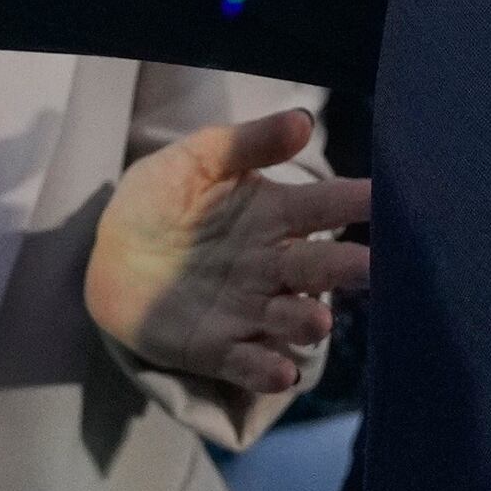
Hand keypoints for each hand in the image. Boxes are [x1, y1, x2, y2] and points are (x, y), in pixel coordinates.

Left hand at [84, 108, 368, 397]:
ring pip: (290, 317)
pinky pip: (248, 361)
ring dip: (307, 321)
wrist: (108, 255)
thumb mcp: (195, 159)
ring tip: (319, 320)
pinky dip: (267, 368)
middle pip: (317, 266)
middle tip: (370, 265)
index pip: (323, 206)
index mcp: (275, 214)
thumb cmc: (160, 199)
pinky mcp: (218, 348)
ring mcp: (248, 308)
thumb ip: (248, 143)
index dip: (353, 201)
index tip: (383, 197)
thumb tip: (305, 119)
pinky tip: (281, 371)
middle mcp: (273, 264)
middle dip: (345, 267)